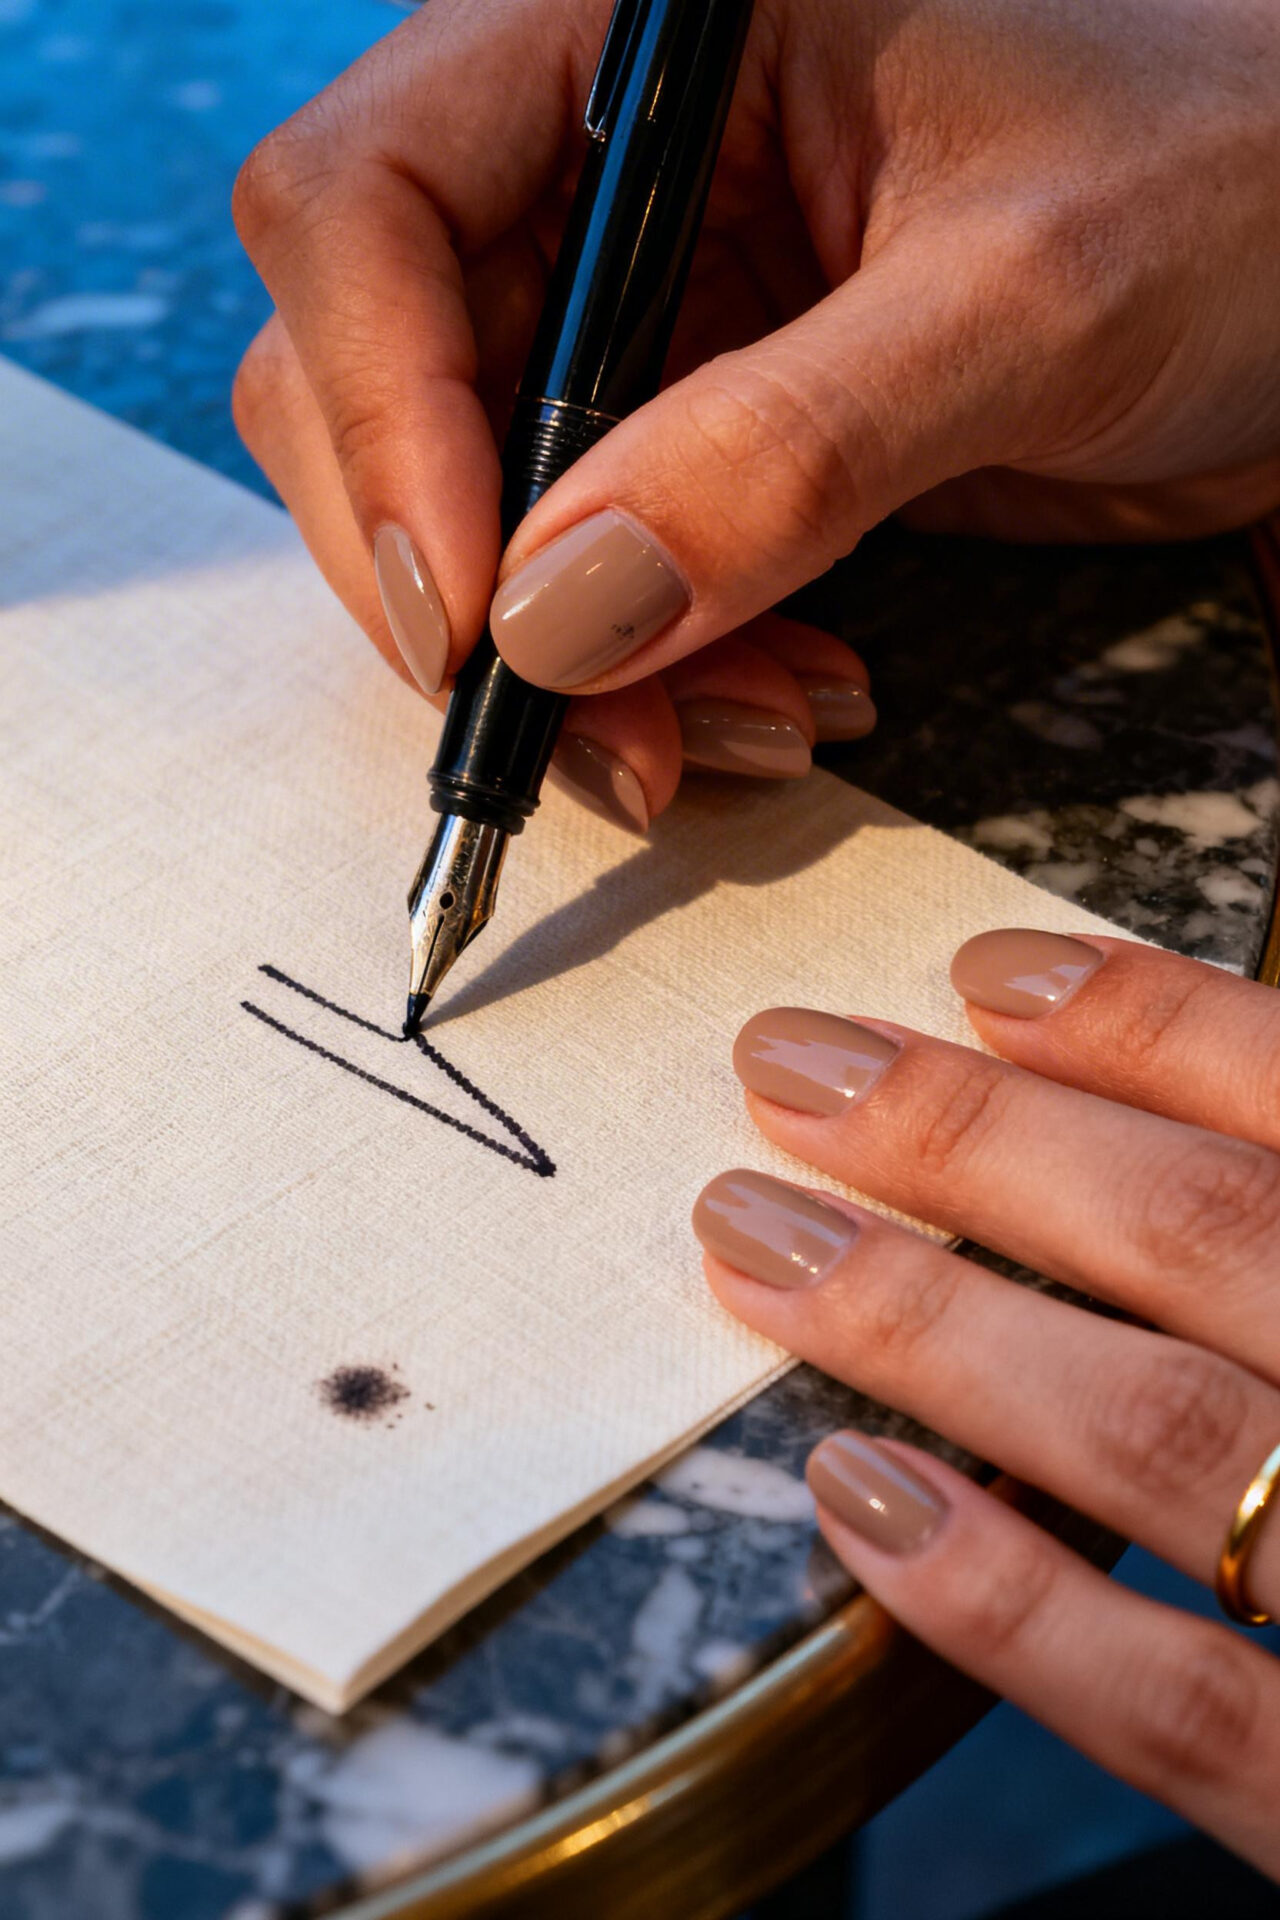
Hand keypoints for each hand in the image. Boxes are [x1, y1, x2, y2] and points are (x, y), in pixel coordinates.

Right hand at [231, 0, 1279, 823]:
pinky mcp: (685, 412)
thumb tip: (559, 618)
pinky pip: (584, 564)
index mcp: (640, 24)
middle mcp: (599, 153)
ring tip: (742, 734)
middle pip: (377, 376)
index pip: (367, 202)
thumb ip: (785, 450)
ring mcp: (634, 295)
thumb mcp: (1023, 302)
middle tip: (590, 734)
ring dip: (575, 662)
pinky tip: (771, 695)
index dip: (379, 423)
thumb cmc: (1229, 186)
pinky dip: (651, 667)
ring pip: (472, 503)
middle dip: (475, 590)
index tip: (477, 621)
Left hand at [694, 931, 1279, 1873]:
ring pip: (1161, 1434)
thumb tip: (1188, 1096)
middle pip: (1206, 1235)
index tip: (982, 974)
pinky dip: (1009, 1598)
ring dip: (933, 1322)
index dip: (1148, 1023)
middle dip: (977, 1139)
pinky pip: (1176, 1704)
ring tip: (756, 1233)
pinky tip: (862, 1495)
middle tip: (790, 1063)